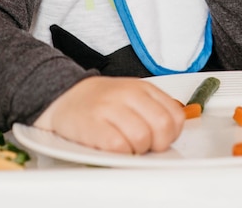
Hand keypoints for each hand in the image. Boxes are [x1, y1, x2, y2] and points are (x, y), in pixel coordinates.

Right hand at [34, 76, 184, 153]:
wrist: (66, 95)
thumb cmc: (103, 101)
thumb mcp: (133, 96)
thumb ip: (153, 109)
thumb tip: (171, 133)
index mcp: (143, 88)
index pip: (175, 115)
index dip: (171, 134)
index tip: (160, 138)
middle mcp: (129, 94)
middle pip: (162, 126)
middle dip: (157, 144)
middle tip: (145, 146)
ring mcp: (110, 107)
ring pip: (142, 138)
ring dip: (137, 150)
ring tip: (126, 145)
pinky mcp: (93, 124)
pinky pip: (118, 146)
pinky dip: (120, 153)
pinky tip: (113, 147)